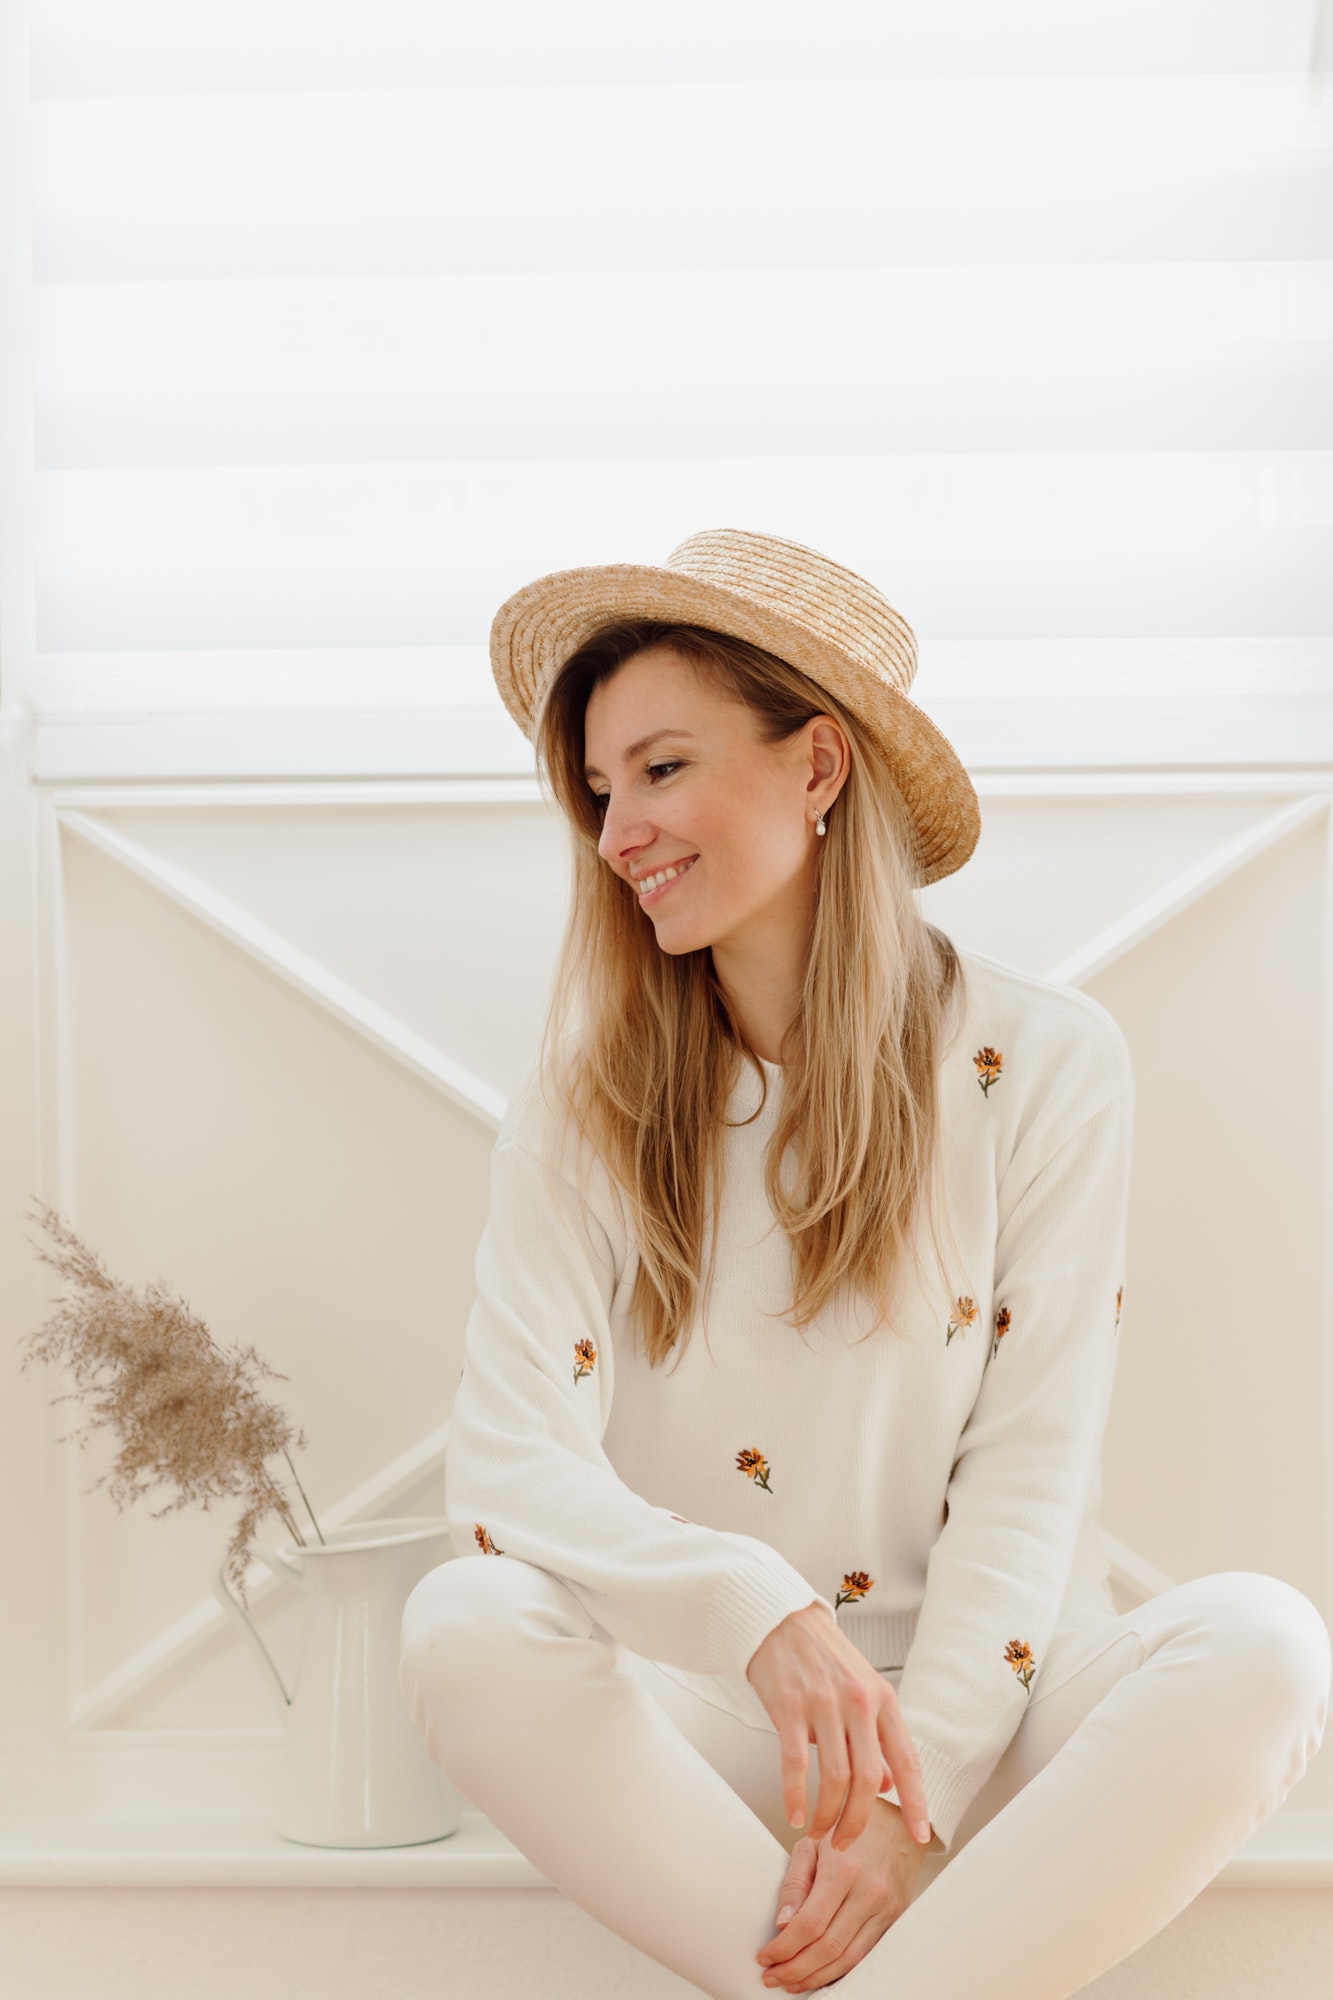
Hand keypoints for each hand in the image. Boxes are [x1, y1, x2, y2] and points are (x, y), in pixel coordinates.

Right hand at [745, 1601, 931, 1850]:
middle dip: (858, 1822)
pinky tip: (795, 1815)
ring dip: (827, 1816)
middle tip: (846, 1844)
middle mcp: (858, 1703)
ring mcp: (823, 1705)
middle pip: (868, 1781)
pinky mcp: (789, 1707)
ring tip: (818, 1832)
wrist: (780, 1619)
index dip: (916, 1803)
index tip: (921, 1836)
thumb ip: (876, 1738)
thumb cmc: (822, 1657)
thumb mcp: (862, 1690)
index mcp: (882, 1700)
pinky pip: (796, 1764)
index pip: (907, 1760)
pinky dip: (796, 1797)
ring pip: (835, 1778)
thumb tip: (888, 1784)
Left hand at [755, 1800, 924, 1991]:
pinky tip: (820, 1975)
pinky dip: (841, 1971)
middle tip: (772, 1977)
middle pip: (828, 1948)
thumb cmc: (848, 1829)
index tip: (763, 1957)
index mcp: (843, 1869)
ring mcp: (887, 1908)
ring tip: (791, 1982)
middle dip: (795, 1970)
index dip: (784, 1948)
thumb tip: (782, 1924)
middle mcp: (869, 1892)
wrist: (899, 1822)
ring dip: (816, 1978)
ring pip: (849, 1959)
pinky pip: (866, 1955)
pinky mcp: (897, 1919)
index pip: (809, 1924)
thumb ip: (795, 1883)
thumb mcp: (812, 1843)